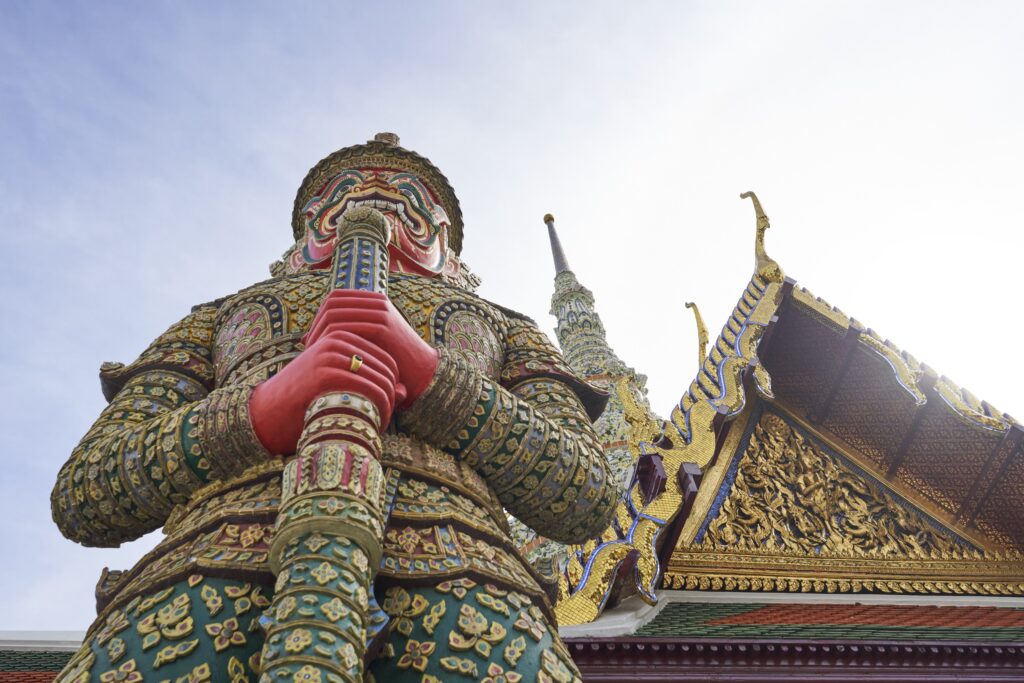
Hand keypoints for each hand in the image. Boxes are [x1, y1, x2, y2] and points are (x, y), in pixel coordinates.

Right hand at [249, 330, 399, 454]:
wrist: (267, 411)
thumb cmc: (306, 399)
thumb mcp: (339, 383)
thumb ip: (369, 381)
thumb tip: (404, 391)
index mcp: (341, 336)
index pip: (387, 358)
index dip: (394, 385)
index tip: (390, 407)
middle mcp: (337, 341)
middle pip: (386, 369)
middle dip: (392, 396)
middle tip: (387, 419)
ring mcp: (331, 355)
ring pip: (380, 381)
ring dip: (387, 407)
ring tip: (380, 425)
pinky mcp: (326, 374)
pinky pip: (369, 390)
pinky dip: (378, 411)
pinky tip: (374, 427)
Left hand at [304, 290, 438, 407]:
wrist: (423, 373)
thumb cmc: (390, 363)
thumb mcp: (362, 344)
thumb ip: (341, 336)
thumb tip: (303, 338)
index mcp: (374, 301)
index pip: (335, 299)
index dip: (318, 316)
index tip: (310, 337)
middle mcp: (377, 302)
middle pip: (332, 304)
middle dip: (316, 324)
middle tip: (307, 345)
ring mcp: (381, 312)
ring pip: (336, 315)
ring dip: (320, 333)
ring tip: (313, 352)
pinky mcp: (382, 327)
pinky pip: (347, 327)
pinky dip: (332, 340)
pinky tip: (327, 356)